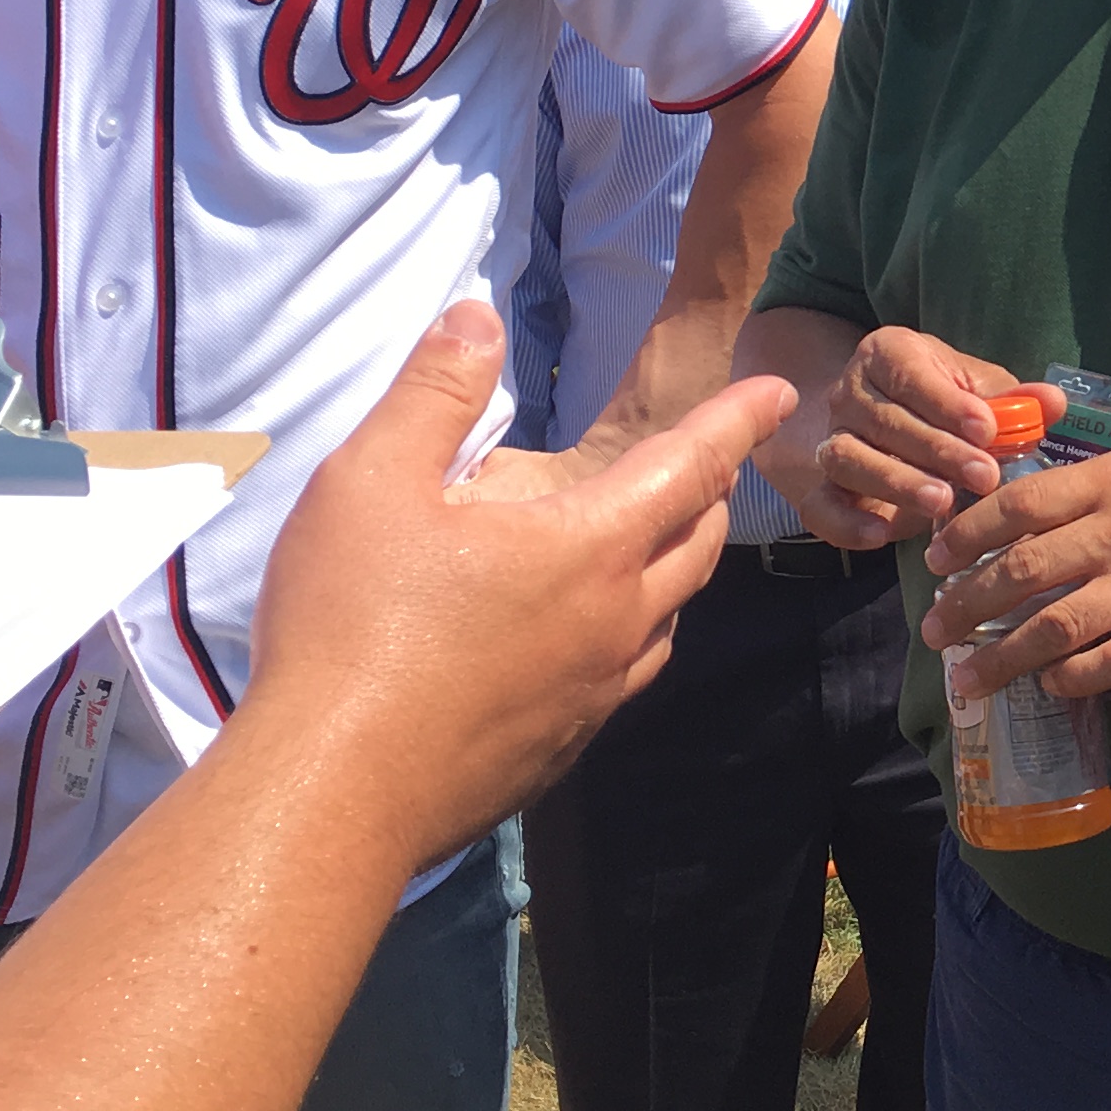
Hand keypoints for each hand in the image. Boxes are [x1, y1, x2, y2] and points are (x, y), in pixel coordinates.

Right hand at [245, 302, 790, 866]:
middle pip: (699, 544)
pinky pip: (623, 676)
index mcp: (592, 548)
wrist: (331, 791)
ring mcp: (594, 695)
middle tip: (703, 462)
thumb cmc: (350, 624)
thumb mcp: (371, 479)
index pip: (694, 466)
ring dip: (675, 567)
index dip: (739, 420)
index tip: (779, 392)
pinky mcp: (561, 751)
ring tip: (648, 542)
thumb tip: (477, 319)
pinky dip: (629, 633)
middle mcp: (617, 622)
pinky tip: (577, 635)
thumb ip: (433, 391)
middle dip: (711, 493)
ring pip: (668, 618)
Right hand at [770, 327, 1050, 549]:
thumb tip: (1053, 402)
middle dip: (937, 450)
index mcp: (889, 354)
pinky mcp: (823, 488)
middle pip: (884, 420)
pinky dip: (845, 523)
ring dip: (896, 482)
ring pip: (848, 459)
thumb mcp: (981, 392)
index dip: (948, 405)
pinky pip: (820, 506)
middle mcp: (851, 392)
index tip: (988, 431)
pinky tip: (881, 536)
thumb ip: (1015, 400)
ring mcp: (832, 439)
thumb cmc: (948, 403)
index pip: (912, 375)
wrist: (895, 424)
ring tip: (943, 503)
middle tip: (983, 476)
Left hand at [917, 444, 1110, 700]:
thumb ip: (1093, 491)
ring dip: (1002, 658)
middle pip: (1022, 571)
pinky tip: (1050, 686)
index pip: (1018, 506)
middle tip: (933, 631)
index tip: (934, 560)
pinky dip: (1072, 679)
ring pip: (1054, 625)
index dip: (965, 534)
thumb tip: (1022, 518)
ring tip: (967, 681)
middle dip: (965, 605)